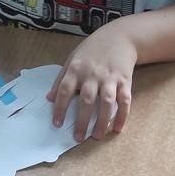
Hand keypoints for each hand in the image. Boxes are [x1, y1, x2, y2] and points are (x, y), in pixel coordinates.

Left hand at [47, 22, 136, 141]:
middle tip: (79, 137)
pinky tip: (118, 128)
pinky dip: (122, 115)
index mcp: (76, 68)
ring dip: (102, 120)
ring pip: (106, 102)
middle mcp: (93, 74)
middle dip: (82, 120)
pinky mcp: (125, 81)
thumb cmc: (92, 50)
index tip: (57, 124)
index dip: (60, 108)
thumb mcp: (72, 59)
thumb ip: (61, 79)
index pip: (65, 90)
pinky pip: (124, 100)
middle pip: (86, 99)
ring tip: (97, 136)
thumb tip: (50, 99)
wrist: (119, 37)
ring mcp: (110, 78)